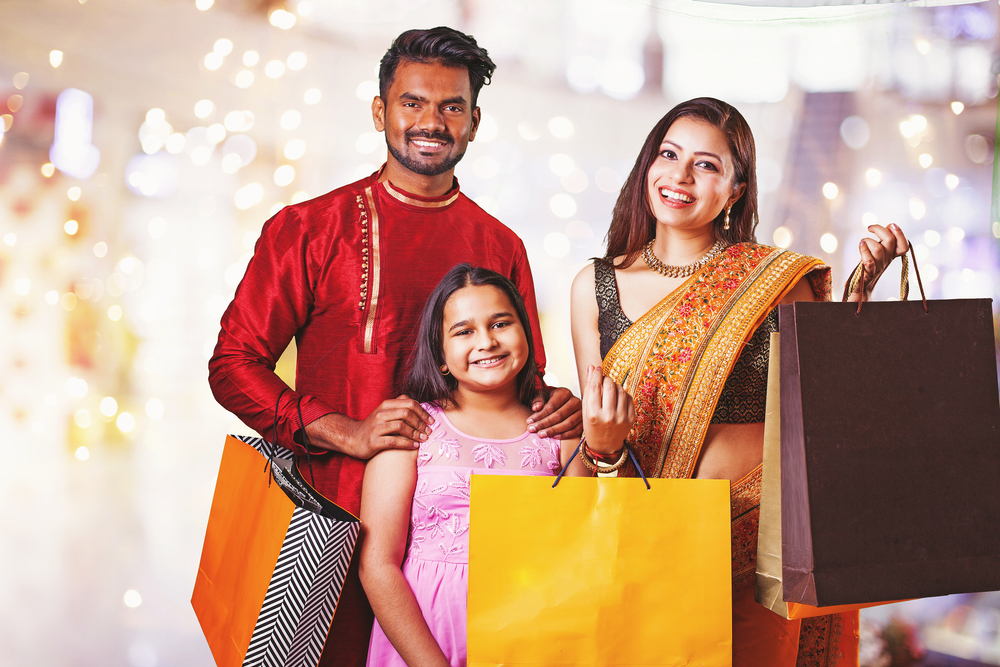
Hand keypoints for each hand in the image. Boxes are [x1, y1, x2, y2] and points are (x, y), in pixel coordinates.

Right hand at [305, 397, 432, 459]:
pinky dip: (407, 444)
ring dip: (416, 434)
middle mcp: (381, 414)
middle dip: (420, 423)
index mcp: (385, 405)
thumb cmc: (373, 426)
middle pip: (406, 413)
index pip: (409, 403)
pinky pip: (394, 441)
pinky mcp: (374, 441)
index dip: (423, 412)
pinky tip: (415, 446)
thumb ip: (399, 406)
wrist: (353, 438)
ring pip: (401, 426)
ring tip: (423, 439)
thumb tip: (417, 403)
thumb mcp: (384, 412)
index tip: (431, 421)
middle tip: (428, 431)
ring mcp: (376, 428)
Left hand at [527, 386, 581, 438]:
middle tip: (533, 430)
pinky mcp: (584, 422)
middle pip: (559, 415)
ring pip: (568, 424)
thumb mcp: (544, 396)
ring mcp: (582, 412)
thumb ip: (538, 400)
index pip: (551, 406)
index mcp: (564, 393)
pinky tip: (554, 437)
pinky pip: (576, 430)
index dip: (540, 415)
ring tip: (541, 434)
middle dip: (544, 424)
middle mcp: (575, 401)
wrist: (564, 403)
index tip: (529, 421)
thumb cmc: (551, 399)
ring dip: (553, 431)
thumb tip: (536, 408)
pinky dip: (565, 435)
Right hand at [581, 365, 634, 455]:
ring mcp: (621, 418)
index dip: (596, 374)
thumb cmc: (592, 426)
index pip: (595, 387)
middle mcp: (608, 417)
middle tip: (603, 380)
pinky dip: (622, 393)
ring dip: (614, 385)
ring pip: (620, 389)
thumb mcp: (585, 409)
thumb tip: (592, 368)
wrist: (605, 446)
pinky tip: (617, 398)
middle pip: (609, 386)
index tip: (597, 369)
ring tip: (609, 389)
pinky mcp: (631, 418)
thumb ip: (588, 388)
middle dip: (606, 379)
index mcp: (593, 415)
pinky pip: (628, 397)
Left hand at [849, 223, 908, 301]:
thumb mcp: (878, 253)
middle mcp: (886, 261)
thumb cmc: (868, 268)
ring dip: (869, 240)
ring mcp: (877, 268)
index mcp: (891, 256)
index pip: (904, 246)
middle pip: (890, 241)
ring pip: (878, 249)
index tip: (891, 224)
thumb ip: (884, 241)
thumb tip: (889, 226)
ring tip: (863, 241)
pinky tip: (860, 245)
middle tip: (870, 227)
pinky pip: (869, 261)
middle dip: (880, 229)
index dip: (900, 234)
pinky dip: (863, 250)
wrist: (861, 290)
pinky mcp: (866, 274)